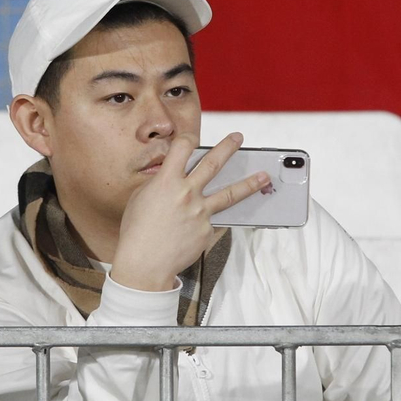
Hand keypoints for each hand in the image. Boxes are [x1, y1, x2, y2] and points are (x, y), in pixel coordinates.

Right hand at [110, 133, 270, 292]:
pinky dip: (210, 219)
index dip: (187, 139)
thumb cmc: (137, 231)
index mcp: (167, 181)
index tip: (192, 138)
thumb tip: (170, 176)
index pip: (182, 147)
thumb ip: (159, 184)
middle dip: (228, 148)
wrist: (144, 262)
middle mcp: (187, 193)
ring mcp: (200, 212)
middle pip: (213, 163)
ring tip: (263, 176)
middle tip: (238, 138)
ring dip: (249, 183)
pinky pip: (213, 220)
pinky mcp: (207, 230)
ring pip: (230, 193)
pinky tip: (201, 225)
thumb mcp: (141, 198)